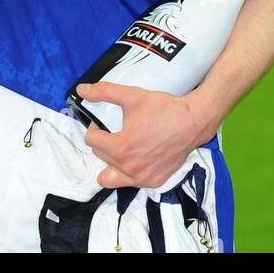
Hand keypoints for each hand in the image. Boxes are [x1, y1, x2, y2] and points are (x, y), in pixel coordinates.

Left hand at [77, 81, 207, 189]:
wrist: (192, 122)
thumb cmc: (162, 108)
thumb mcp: (132, 96)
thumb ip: (104, 92)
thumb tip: (81, 90)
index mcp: (121, 148)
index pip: (91, 141)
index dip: (95, 128)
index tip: (105, 122)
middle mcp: (129, 169)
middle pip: (100, 156)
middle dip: (104, 142)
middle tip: (116, 130)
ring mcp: (142, 179)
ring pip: (111, 175)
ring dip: (112, 161)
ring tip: (123, 146)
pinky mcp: (154, 182)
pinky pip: (130, 181)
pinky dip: (128, 171)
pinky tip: (137, 156)